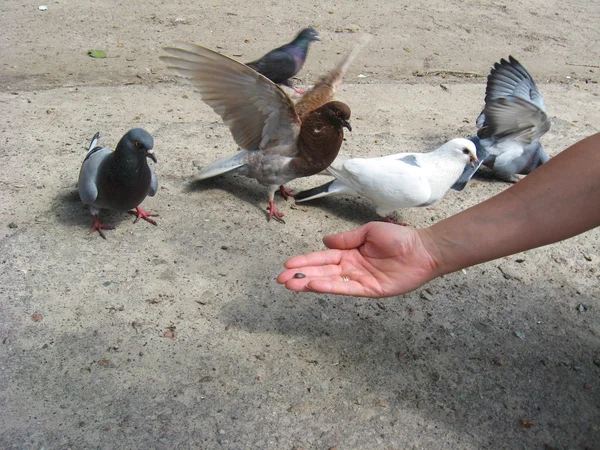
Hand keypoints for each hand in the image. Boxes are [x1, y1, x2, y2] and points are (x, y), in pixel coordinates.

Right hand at [277, 222, 438, 297]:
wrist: (422, 250)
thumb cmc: (399, 238)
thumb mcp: (368, 232)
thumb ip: (346, 239)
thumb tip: (324, 242)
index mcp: (350, 253)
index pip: (323, 258)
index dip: (305, 261)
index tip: (287, 264)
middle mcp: (351, 267)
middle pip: (321, 271)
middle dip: (301, 275)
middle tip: (281, 279)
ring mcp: (358, 280)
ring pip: (329, 281)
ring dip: (309, 283)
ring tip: (290, 284)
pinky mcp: (369, 290)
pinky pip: (345, 289)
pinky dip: (328, 287)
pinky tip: (313, 285)